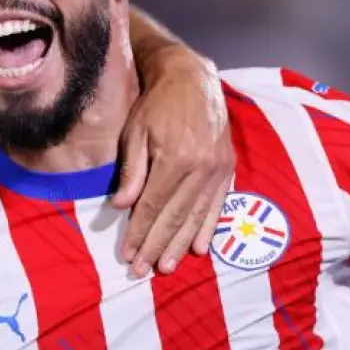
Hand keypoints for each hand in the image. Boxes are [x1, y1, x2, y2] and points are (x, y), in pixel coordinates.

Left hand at [112, 47, 233, 276]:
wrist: (192, 78)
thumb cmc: (156, 104)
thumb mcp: (135, 131)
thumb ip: (132, 170)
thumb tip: (122, 206)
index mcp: (176, 159)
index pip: (153, 206)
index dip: (140, 233)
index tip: (129, 254)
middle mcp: (201, 167)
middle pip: (175, 217)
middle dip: (158, 246)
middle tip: (143, 270)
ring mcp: (218, 169)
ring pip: (197, 216)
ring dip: (182, 244)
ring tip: (168, 266)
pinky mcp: (228, 167)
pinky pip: (218, 205)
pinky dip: (208, 228)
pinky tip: (200, 248)